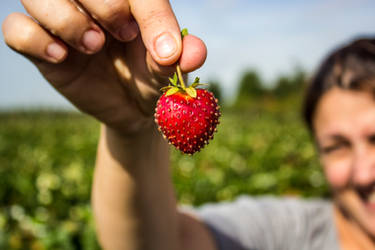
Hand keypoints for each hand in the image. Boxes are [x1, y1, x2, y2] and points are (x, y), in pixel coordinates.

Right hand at [2, 0, 206, 133]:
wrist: (134, 107)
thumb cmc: (153, 79)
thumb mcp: (168, 71)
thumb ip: (181, 58)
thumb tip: (193, 54)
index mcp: (128, 0)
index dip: (150, 14)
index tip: (165, 53)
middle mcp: (91, 4)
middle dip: (105, 5)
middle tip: (123, 34)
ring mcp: (61, 23)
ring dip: (66, 18)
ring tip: (93, 45)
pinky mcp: (40, 49)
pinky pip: (16, 30)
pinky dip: (33, 39)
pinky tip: (61, 56)